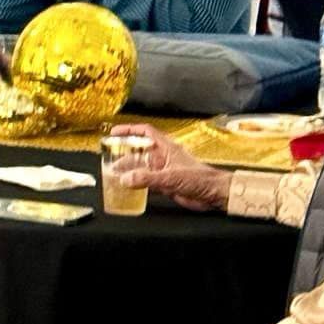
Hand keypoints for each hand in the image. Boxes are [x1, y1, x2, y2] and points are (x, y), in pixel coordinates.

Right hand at [107, 123, 232, 210]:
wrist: (214, 193)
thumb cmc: (201, 178)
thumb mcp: (171, 177)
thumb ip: (147, 179)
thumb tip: (126, 179)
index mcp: (167, 148)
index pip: (146, 133)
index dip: (130, 130)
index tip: (115, 131)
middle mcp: (164, 158)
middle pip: (140, 151)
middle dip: (125, 153)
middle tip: (109, 158)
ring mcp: (164, 171)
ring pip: (142, 168)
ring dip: (129, 171)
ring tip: (114, 175)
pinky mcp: (166, 184)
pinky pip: (147, 182)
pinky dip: (136, 184)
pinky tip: (128, 187)